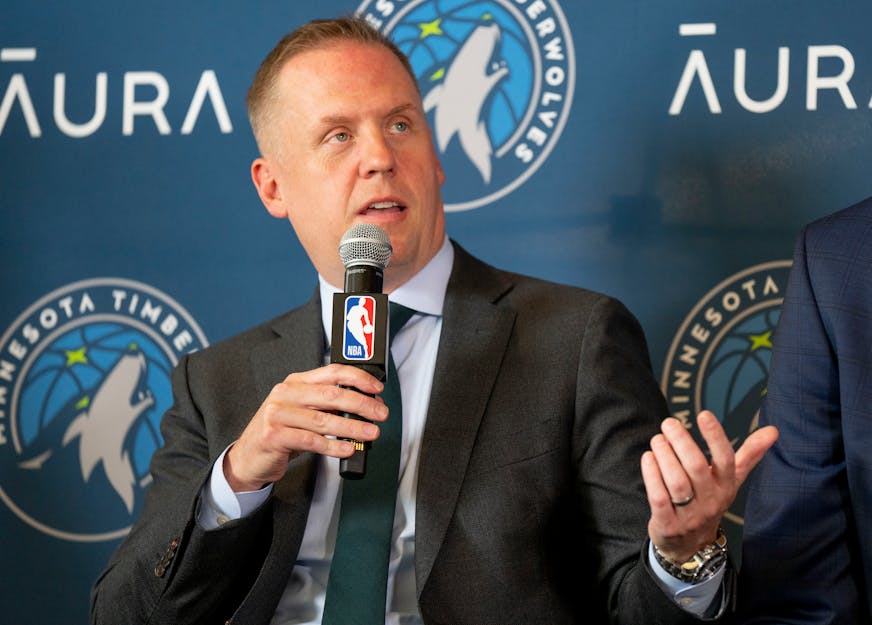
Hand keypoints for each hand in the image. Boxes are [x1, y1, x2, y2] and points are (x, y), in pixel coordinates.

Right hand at [224, 363, 388, 491]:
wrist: (248, 456)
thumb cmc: (280, 432)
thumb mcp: (302, 411)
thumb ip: (326, 405)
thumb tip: (364, 405)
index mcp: (296, 382)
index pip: (332, 372)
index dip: (358, 378)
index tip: (377, 388)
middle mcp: (286, 393)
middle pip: (331, 394)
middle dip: (361, 404)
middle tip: (380, 413)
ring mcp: (277, 413)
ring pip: (323, 419)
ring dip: (352, 427)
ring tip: (371, 433)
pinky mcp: (273, 435)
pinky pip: (310, 440)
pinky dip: (333, 445)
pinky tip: (347, 449)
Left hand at [641, 410, 777, 561]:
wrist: (691, 546)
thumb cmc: (710, 501)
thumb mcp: (731, 481)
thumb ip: (749, 455)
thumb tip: (773, 430)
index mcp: (726, 487)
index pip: (726, 460)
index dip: (716, 436)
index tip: (704, 414)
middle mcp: (711, 501)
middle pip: (697, 468)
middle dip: (682, 442)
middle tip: (669, 423)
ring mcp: (689, 515)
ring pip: (677, 482)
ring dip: (665, 456)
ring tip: (657, 439)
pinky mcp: (668, 525)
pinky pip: (659, 498)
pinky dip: (652, 476)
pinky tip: (648, 458)